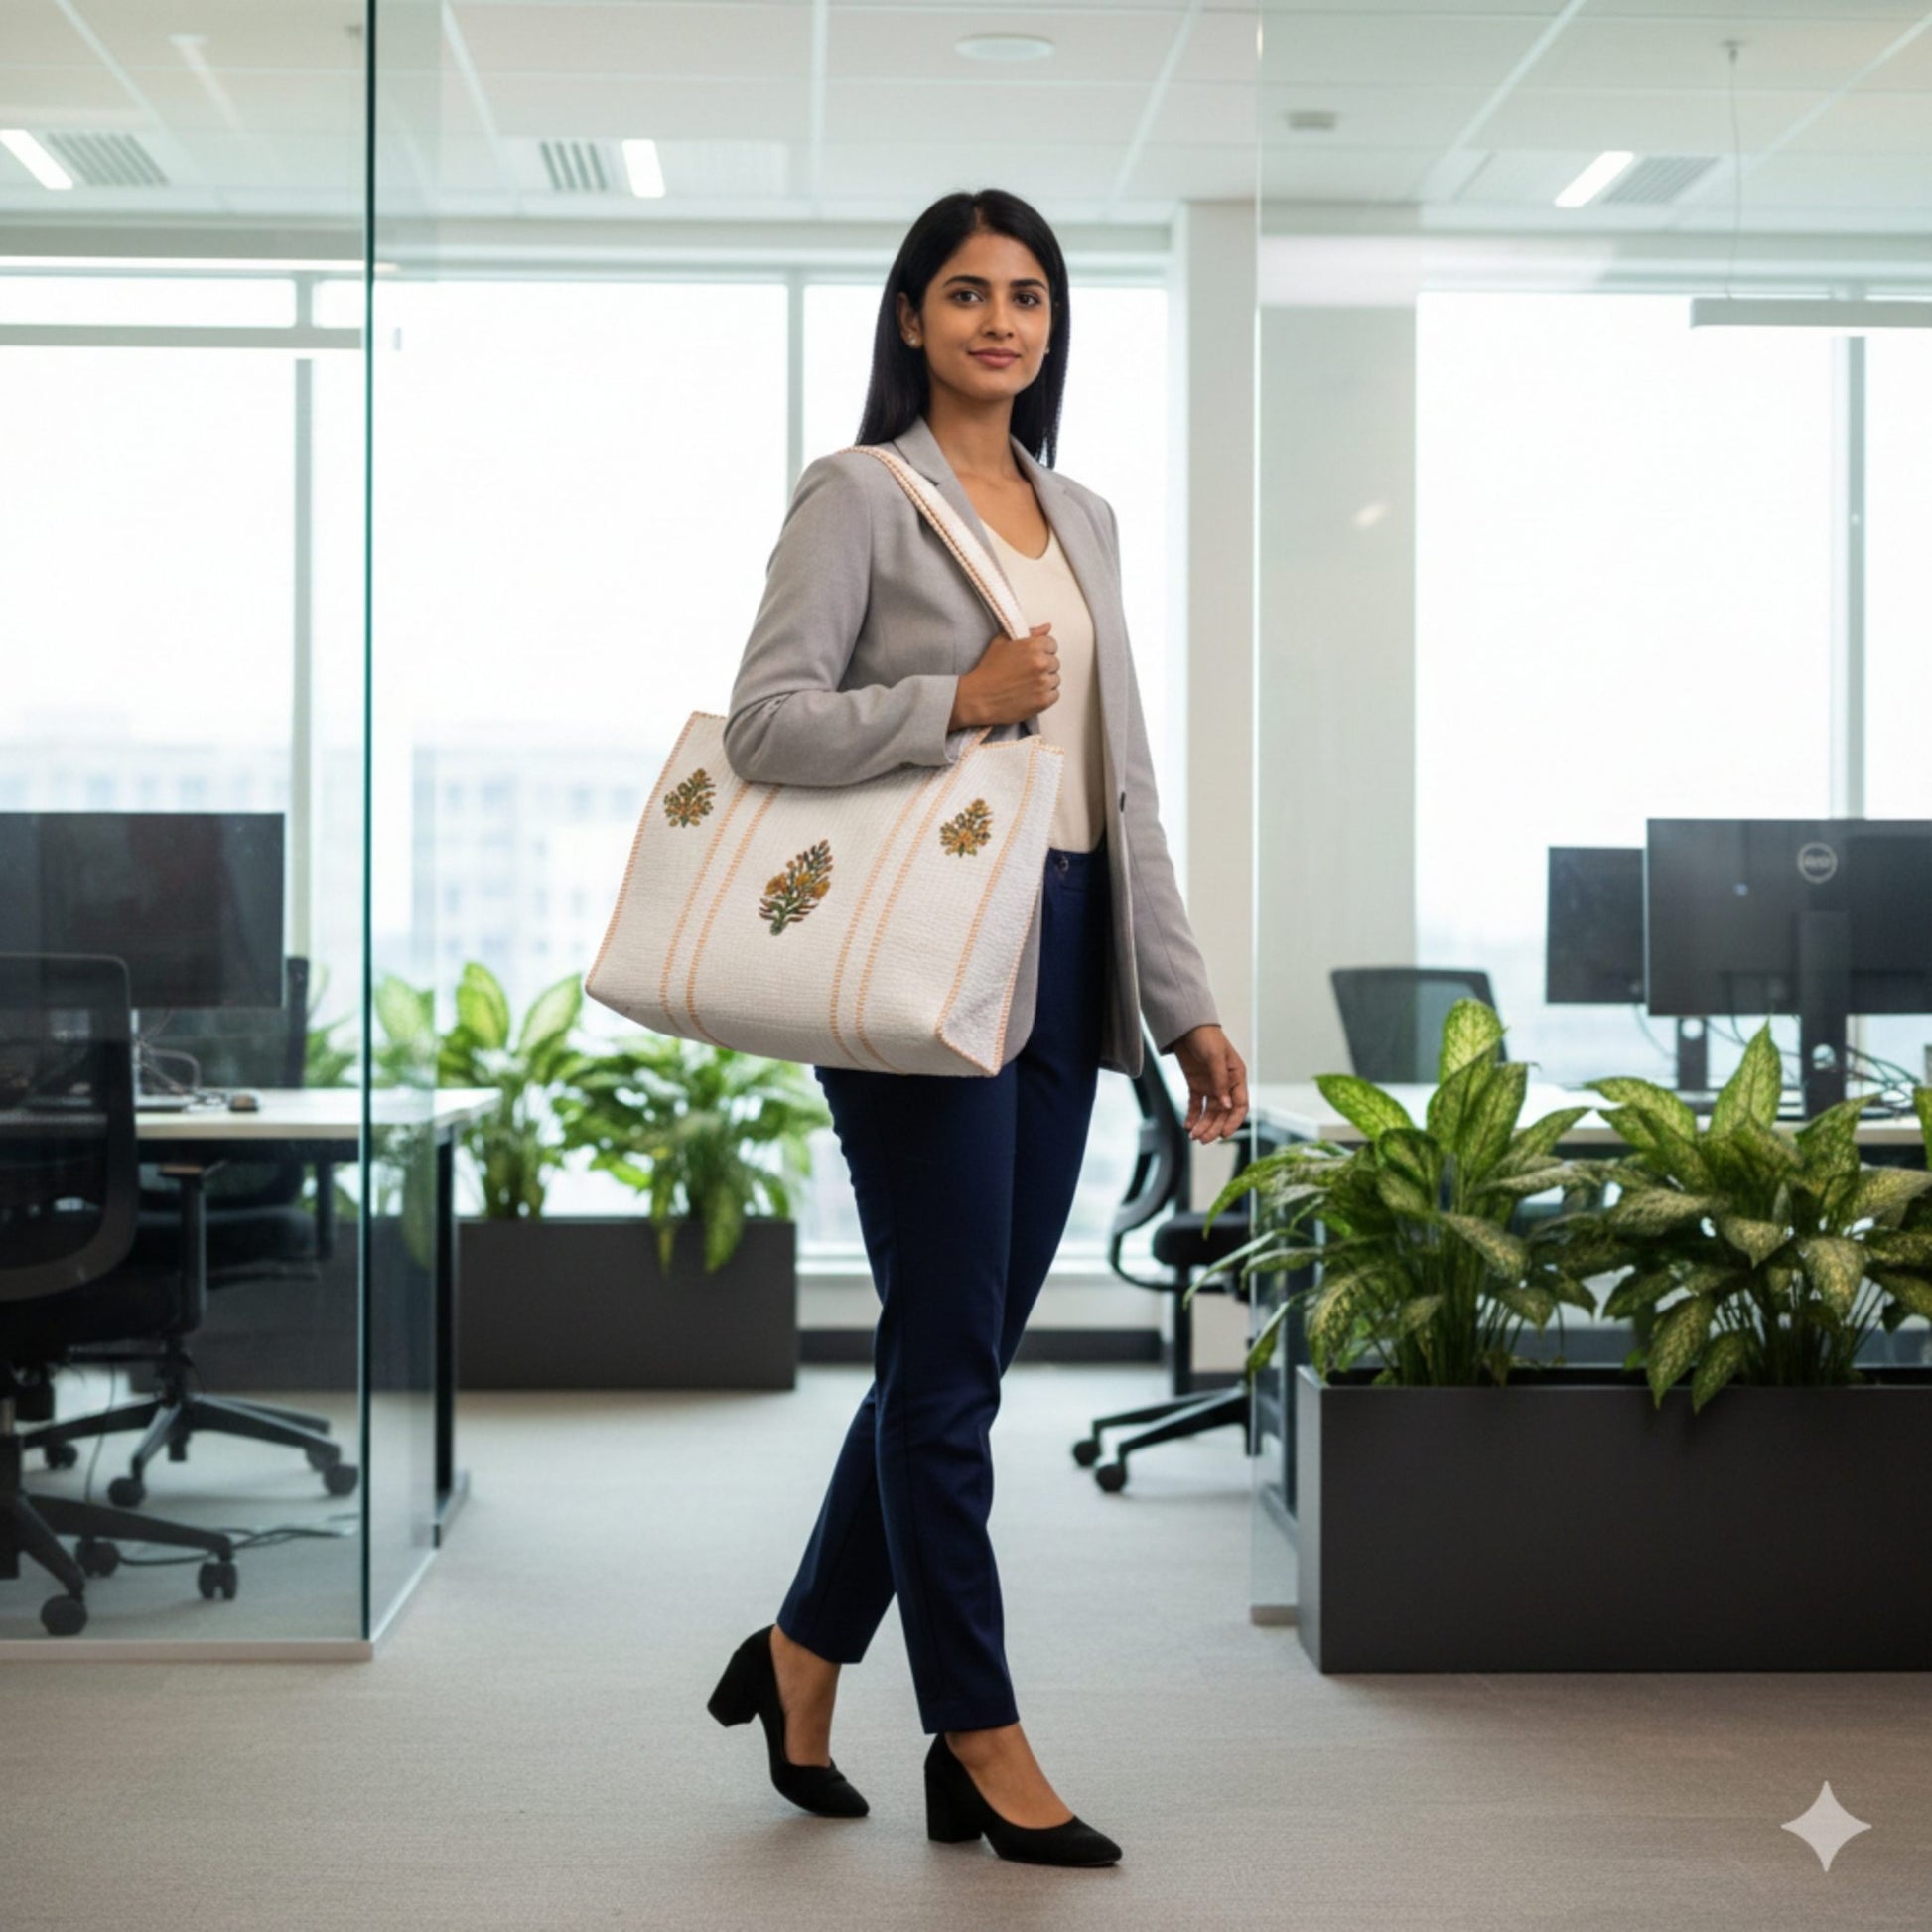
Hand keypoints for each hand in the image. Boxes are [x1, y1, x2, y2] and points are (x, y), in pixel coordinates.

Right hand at [951, 623, 1058, 728]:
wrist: (979, 697)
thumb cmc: (988, 671)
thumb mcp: (1002, 642)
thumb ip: (1028, 633)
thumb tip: (1047, 628)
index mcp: (1033, 646)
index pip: (1052, 644)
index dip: (1041, 651)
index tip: (1031, 658)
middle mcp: (1041, 663)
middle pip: (1054, 663)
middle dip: (1043, 667)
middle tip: (1025, 673)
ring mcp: (1043, 683)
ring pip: (1055, 679)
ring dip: (1044, 682)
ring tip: (1026, 685)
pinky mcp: (1043, 700)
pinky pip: (1054, 695)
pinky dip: (1045, 696)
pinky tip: (1030, 694)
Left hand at [1167, 1024, 1247, 1142]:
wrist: (1186, 1027)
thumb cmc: (1206, 1037)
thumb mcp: (1215, 1058)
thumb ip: (1220, 1082)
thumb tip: (1226, 1105)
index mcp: (1236, 1077)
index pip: (1239, 1105)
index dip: (1233, 1121)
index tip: (1223, 1134)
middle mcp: (1225, 1084)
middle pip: (1223, 1112)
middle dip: (1214, 1127)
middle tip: (1202, 1139)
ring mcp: (1211, 1085)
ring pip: (1209, 1112)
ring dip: (1203, 1124)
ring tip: (1193, 1136)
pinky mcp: (1197, 1084)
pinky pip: (1196, 1105)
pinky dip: (1192, 1116)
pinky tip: (1187, 1125)